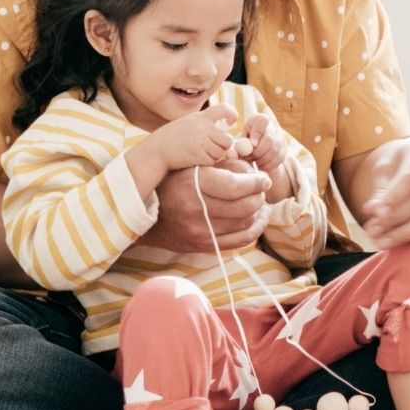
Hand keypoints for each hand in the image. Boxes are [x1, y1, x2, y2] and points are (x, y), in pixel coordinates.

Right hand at [146, 157, 269, 254]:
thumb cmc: (171, 182)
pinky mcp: (202, 245)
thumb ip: (222, 164)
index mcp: (193, 184)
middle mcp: (196, 209)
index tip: (264, 178)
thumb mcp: (191, 164)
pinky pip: (238, 242)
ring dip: (258, 213)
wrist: (145, 213)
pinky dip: (254, 230)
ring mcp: (199, 231)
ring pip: (245, 224)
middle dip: (259, 196)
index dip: (256, 182)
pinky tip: (258, 220)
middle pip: (245, 206)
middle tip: (262, 189)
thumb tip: (253, 170)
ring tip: (260, 203)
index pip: (236, 186)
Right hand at [148, 104, 238, 172]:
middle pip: (227, 139)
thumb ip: (205, 126)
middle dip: (223, 146)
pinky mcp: (198, 154)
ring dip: (214, 156)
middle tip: (213, 148)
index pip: (224, 109)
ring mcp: (201, 141)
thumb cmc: (172, 139)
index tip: (231, 122)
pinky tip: (196, 159)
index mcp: (200, 117)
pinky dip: (207, 162)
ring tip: (201, 153)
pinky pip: (212, 161)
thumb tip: (228, 137)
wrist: (156, 150)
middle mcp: (202, 127)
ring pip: (221, 152)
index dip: (232, 114)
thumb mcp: (188, 124)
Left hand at [240, 113, 291, 193]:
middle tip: (249, 158)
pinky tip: (260, 164)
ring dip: (262, 160)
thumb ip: (236, 146)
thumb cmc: (245, 144)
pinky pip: (278, 159)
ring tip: (253, 161)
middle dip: (258, 152)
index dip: (257, 133)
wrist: (257, 151)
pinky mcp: (284, 150)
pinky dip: (268, 165)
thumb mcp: (239, 142)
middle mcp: (273, 127)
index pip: (262, 121)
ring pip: (274, 151)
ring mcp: (281, 139)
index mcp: (260, 120)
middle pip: (269, 139)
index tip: (252, 144)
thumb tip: (234, 152)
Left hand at [356, 138, 409, 248]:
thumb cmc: (399, 163)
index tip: (377, 214)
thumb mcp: (385, 167)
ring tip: (381, 241)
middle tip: (372, 231)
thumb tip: (374, 211)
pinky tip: (395, 240)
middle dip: (394, 219)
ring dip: (405, 233)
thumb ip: (380, 189)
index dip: (394, 197)